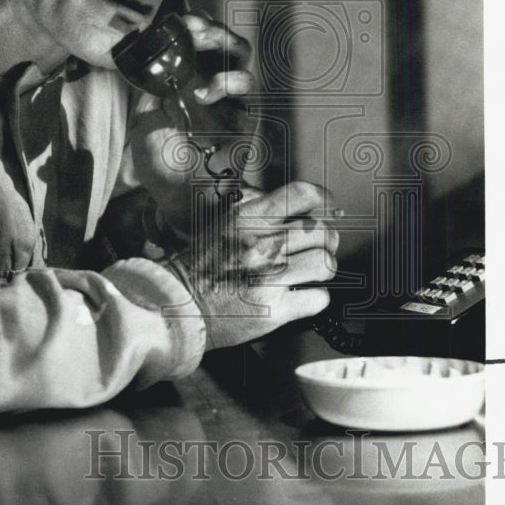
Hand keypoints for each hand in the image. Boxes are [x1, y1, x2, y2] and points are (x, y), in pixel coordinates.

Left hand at [129, 13, 256, 230]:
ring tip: (199, 41)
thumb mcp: (146, 113)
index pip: (198, 39)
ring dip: (221, 42)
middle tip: (190, 26)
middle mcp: (215, 81)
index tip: (174, 19)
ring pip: (241, 53)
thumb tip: (149, 49)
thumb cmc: (162, 157)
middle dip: (207, 26)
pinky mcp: (246, 115)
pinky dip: (226, 82)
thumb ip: (152, 83)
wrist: (178, 196)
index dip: (190, 24)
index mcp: (191, 77)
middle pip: (223, 38)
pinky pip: (247, 86)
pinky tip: (202, 94)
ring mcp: (233, 97)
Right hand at [169, 181, 339, 349]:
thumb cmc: (196, 268)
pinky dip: (313, 299)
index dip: (323, 200)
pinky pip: (318, 298)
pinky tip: (299, 297)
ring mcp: (268, 277)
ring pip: (325, 263)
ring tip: (309, 274)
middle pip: (321, 231)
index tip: (329, 208)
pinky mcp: (274, 310)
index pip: (301, 195)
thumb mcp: (221, 225)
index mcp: (246, 218)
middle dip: (324, 241)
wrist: (175, 305)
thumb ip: (256, 213)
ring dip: (321, 270)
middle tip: (316, 248)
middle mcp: (260, 244)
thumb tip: (294, 207)